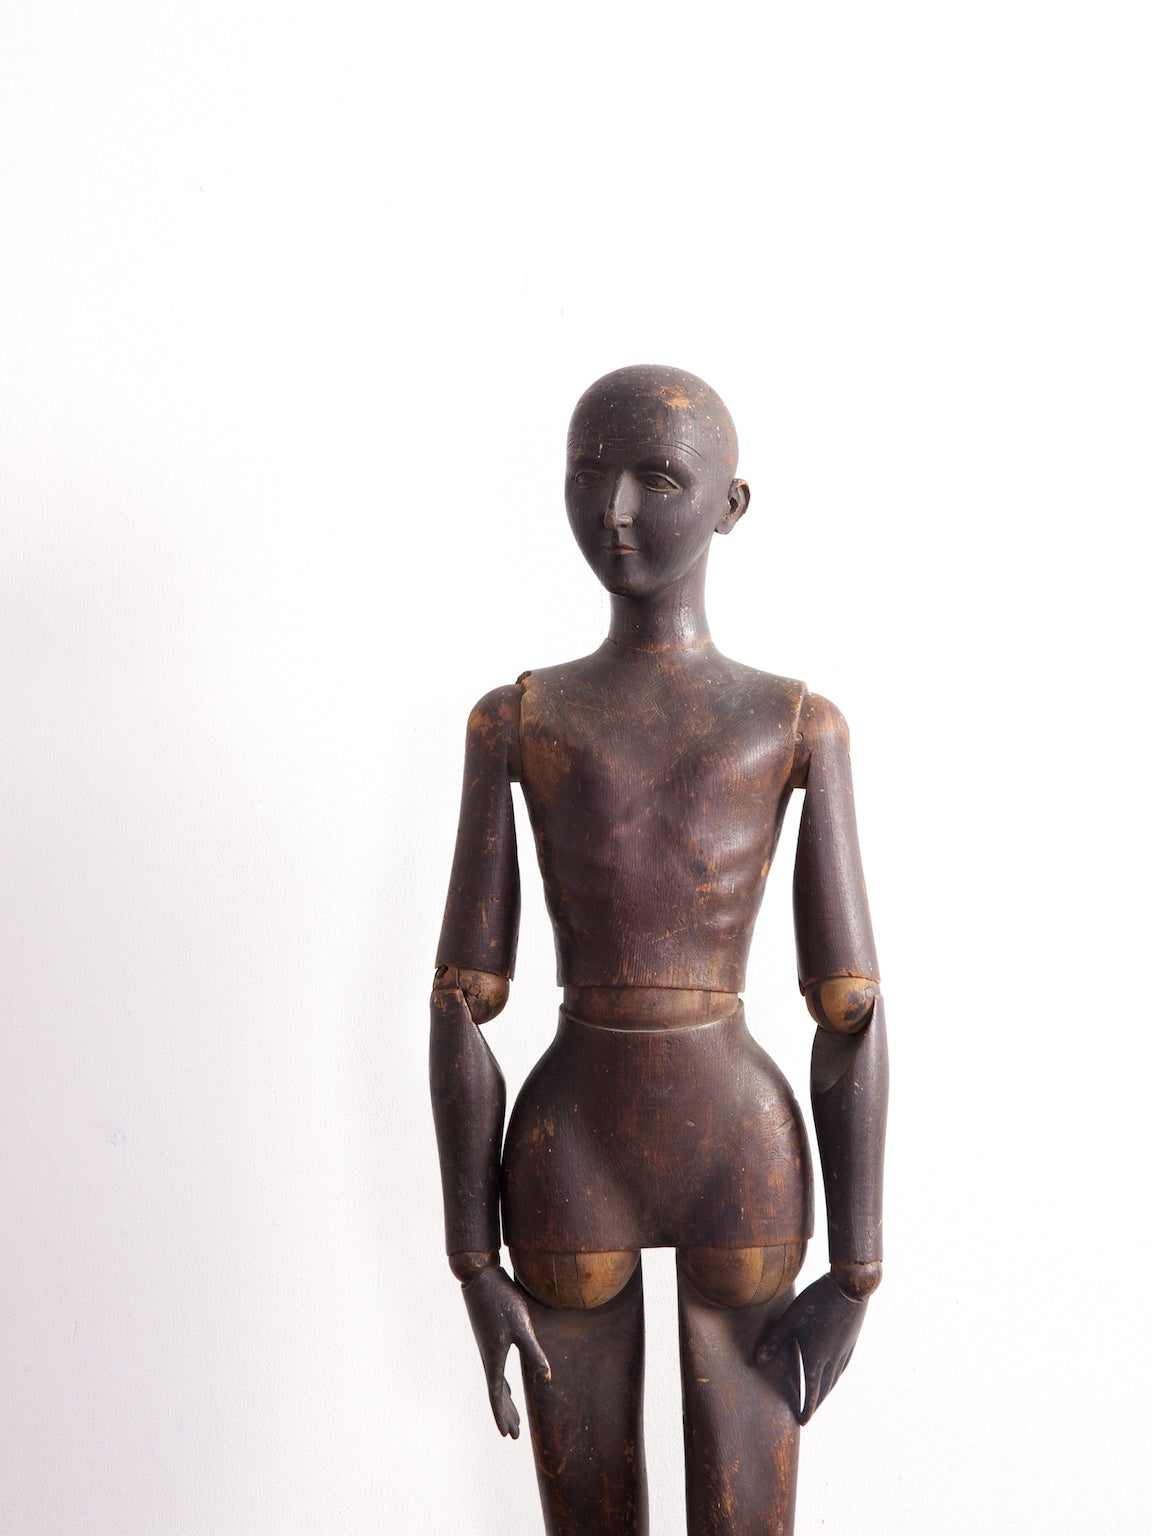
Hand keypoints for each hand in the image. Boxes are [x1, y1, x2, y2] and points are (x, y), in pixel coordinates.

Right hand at [460, 1265, 550, 1437]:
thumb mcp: (521, 1326)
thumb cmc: (502, 1300)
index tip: (508, 1436)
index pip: (497, 1397)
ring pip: (496, 1383)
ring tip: (513, 1416)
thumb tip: (546, 1378)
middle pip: (497, 1394)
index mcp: (494, 1359)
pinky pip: (496, 1370)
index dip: (503, 1416)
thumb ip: (534, 1352)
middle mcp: (488, 1357)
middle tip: (514, 1435)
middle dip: (507, 1414)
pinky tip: (506, 1384)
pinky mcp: (490, 1339)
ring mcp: (488, 1348)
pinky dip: (502, 1385)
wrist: (480, 1278)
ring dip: (505, 1401)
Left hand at [754, 1272, 868, 1424]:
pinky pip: (842, 1367)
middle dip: (815, 1403)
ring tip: (820, 1397)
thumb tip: (757, 1361)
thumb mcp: (789, 1320)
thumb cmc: (815, 1302)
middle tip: (808, 1414)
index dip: (805, 1407)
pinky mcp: (850, 1341)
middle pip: (823, 1389)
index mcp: (815, 1359)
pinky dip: (835, 1376)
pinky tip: (834, 1372)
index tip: (802, 1422)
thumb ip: (773, 1342)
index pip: (810, 1392)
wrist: (849, 1288)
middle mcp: (832, 1360)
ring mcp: (844, 1351)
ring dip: (825, 1391)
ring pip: (834, 1379)